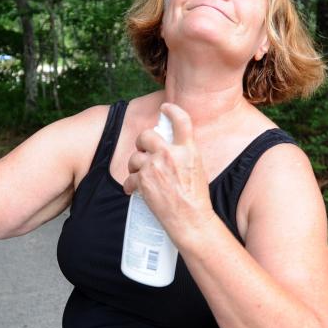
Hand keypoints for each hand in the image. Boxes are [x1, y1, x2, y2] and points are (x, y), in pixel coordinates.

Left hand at [122, 103, 214, 243]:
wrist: (191, 220)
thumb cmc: (196, 199)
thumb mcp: (197, 169)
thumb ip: (184, 154)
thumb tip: (170, 146)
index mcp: (188, 150)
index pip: (181, 120)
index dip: (172, 110)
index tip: (165, 108)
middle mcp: (171, 154)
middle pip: (146, 135)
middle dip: (142, 143)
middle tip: (144, 151)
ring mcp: (155, 167)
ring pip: (135, 158)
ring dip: (136, 166)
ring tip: (143, 177)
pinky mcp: (143, 181)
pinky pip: (130, 178)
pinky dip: (131, 185)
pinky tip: (134, 189)